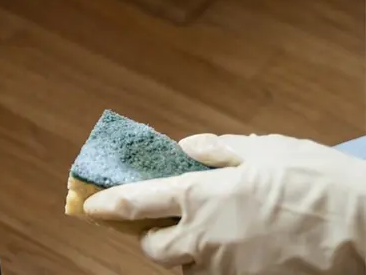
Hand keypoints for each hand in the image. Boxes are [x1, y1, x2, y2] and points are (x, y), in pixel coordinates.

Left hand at [83, 133, 365, 274]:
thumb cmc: (320, 183)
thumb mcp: (267, 150)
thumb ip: (218, 150)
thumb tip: (186, 149)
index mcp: (201, 198)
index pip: (138, 204)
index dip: (108, 205)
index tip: (90, 206)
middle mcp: (206, 239)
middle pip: (155, 250)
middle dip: (151, 237)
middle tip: (162, 221)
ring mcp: (228, 269)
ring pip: (190, 267)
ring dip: (190, 253)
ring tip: (212, 232)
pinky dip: (220, 264)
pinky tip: (243, 246)